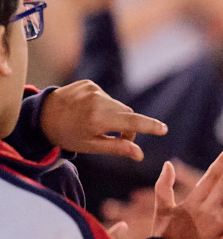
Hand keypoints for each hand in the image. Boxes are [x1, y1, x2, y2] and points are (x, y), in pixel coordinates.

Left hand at [40, 80, 167, 160]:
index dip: (149, 126)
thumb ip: (117, 148)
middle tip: (119, 139)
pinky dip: (104, 106)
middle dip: (127, 127)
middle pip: (127, 114)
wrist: (42, 115)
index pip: (131, 122)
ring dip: (115, 116)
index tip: (163, 129)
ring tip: (97, 124)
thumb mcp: (91, 146)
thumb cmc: (67, 135)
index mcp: (98, 119)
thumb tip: (139, 155)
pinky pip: (106, 97)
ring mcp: (93, 89)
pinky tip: (89, 111)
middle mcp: (98, 101)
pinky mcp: (89, 83)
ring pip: (117, 106)